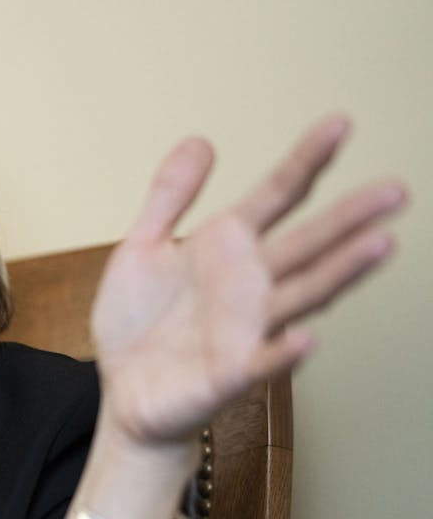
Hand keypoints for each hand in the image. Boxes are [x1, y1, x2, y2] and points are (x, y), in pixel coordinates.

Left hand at [92, 115, 405, 448]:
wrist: (124, 394)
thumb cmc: (139, 327)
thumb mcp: (142, 248)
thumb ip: (169, 197)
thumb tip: (200, 141)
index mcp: (227, 249)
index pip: (276, 197)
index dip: (305, 162)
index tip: (339, 124)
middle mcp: (249, 286)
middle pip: (307, 244)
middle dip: (349, 218)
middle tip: (395, 189)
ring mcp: (245, 330)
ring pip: (302, 296)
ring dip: (341, 273)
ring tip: (380, 245)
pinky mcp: (230, 373)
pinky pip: (263, 362)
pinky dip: (285, 352)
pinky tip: (307, 337)